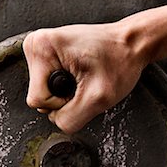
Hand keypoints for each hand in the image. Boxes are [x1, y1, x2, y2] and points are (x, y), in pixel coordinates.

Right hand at [23, 22, 147, 133]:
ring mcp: (41, 47)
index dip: (63, 102)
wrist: (130, 43)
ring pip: (44, 92)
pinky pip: (49, 84)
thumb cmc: (120, 60)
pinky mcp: (47, 53)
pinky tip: (81, 72)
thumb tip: (57, 123)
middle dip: (64, 97)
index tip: (83, 86)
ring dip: (66, 91)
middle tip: (85, 80)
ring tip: (85, 74)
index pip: (37, 100)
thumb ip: (72, 119)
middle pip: (38, 97)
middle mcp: (36, 44)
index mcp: (41, 47)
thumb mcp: (99, 98)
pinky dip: (67, 84)